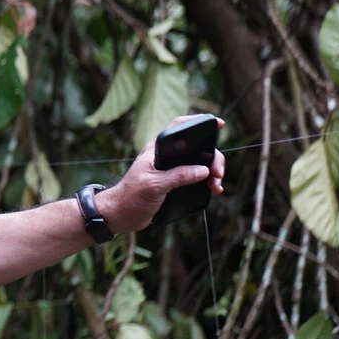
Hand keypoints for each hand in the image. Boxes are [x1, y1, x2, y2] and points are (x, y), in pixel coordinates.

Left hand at [98, 115, 225, 233]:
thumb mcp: (155, 185)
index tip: (218, 123)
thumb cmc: (131, 196)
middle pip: (197, 149)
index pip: (179, 128)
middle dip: (212, 158)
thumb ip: (178, 176)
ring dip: (212, 172)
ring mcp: (171, 170)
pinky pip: (195, 178)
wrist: (120, 215)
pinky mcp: (174, 183)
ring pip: (199, 164)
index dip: (198, 122)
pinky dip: (207, 182)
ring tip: (216, 185)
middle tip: (218, 173)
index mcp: (157, 150)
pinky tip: (213, 189)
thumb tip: (203, 170)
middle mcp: (166, 157)